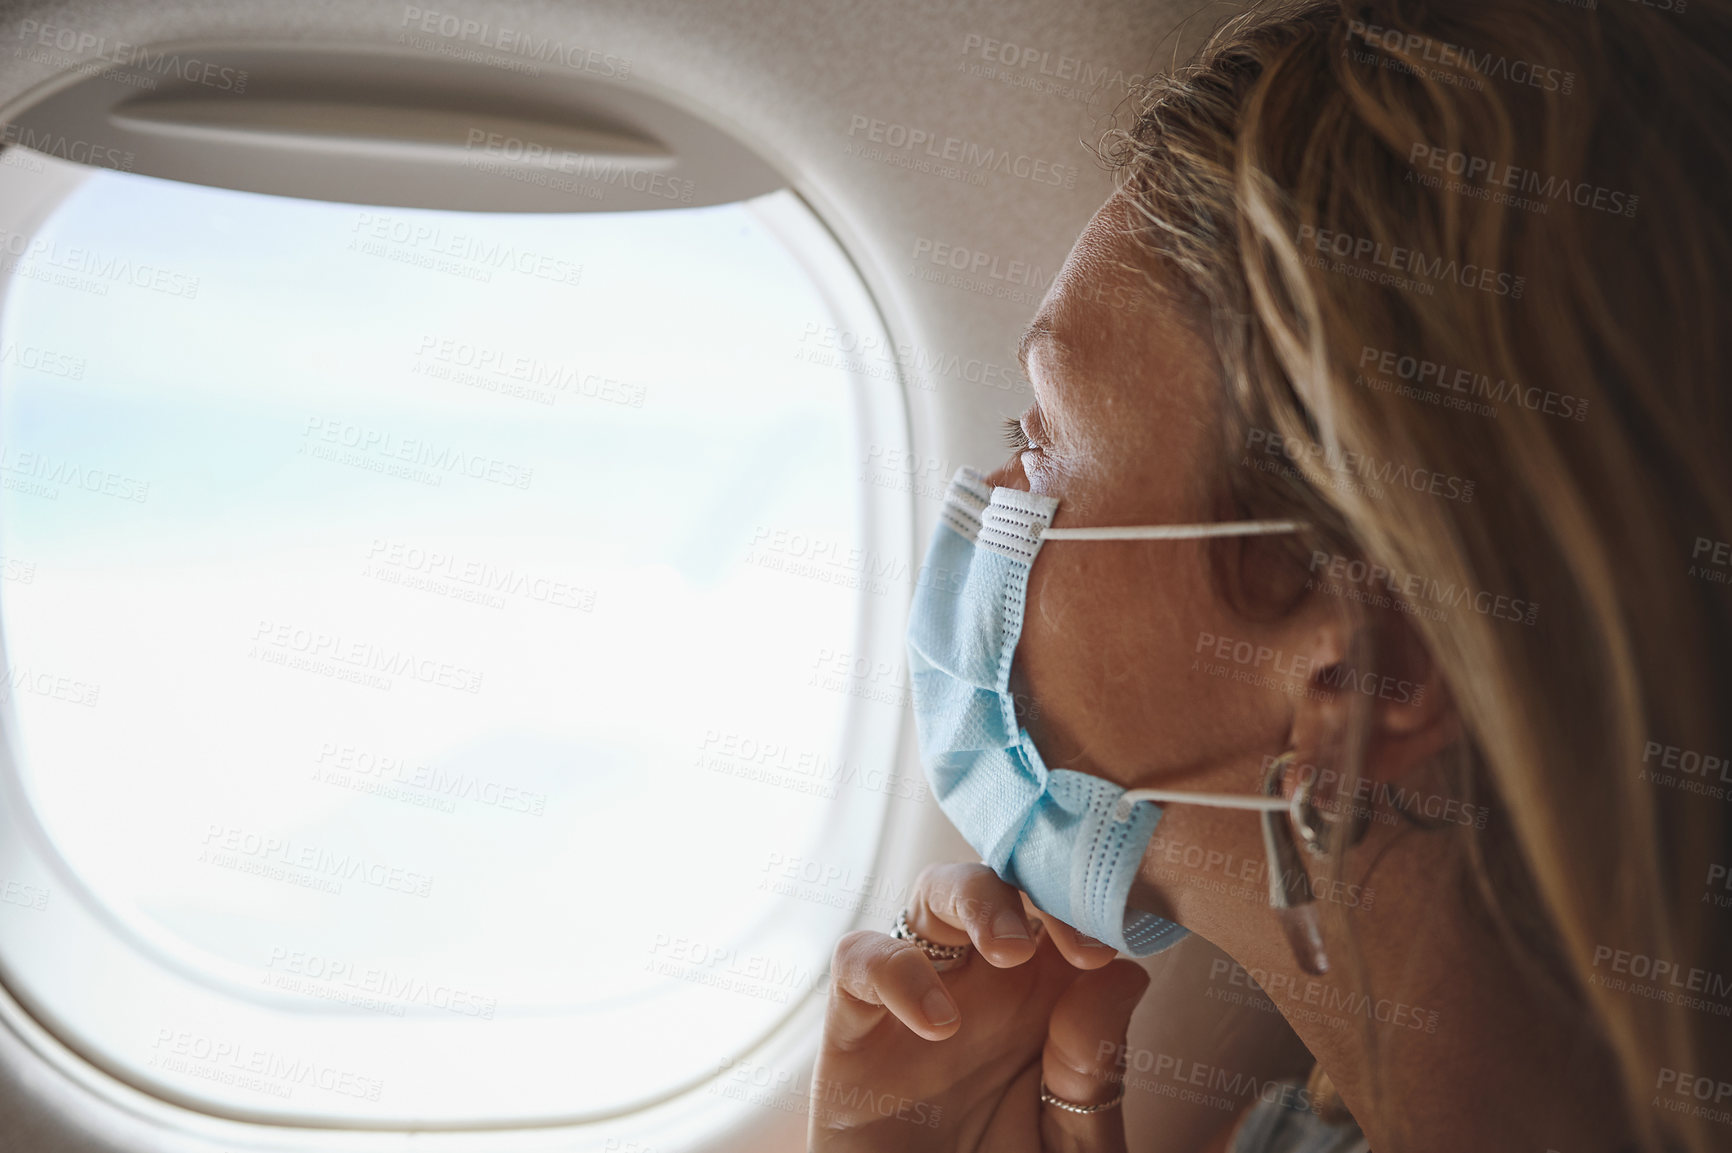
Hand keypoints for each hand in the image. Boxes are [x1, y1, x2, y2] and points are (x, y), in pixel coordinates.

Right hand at [810, 862, 1150, 1151]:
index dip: (1088, 909)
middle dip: (1036, 887)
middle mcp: (984, 985)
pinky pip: (858, 958)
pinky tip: (938, 1025)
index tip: (1107, 949)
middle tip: (1069, 941)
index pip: (1066, 913)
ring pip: (932, 893)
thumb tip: (1121, 974)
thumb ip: (1096, 1073)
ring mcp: (918, 996)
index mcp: (1047, 1000)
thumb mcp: (1074, 1146)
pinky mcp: (855, 1026)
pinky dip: (895, 971)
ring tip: (1008, 951)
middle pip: (1003, 881)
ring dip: (972, 898)